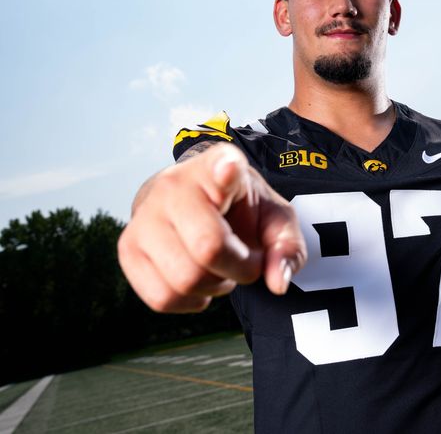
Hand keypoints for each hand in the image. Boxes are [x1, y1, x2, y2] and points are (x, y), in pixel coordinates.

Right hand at [117, 143, 306, 312]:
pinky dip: (190, 300)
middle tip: (246, 260)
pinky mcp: (128, 248)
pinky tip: (200, 280)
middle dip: (241, 268)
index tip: (230, 168)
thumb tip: (277, 283)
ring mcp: (143, 216)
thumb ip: (288, 247)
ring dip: (214, 286)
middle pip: (208, 248)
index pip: (219, 168)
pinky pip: (162, 297)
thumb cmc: (242, 209)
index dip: (225, 172)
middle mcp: (173, 185)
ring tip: (221, 266)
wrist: (198, 203)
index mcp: (218, 165)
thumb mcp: (276, 219)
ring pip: (184, 280)